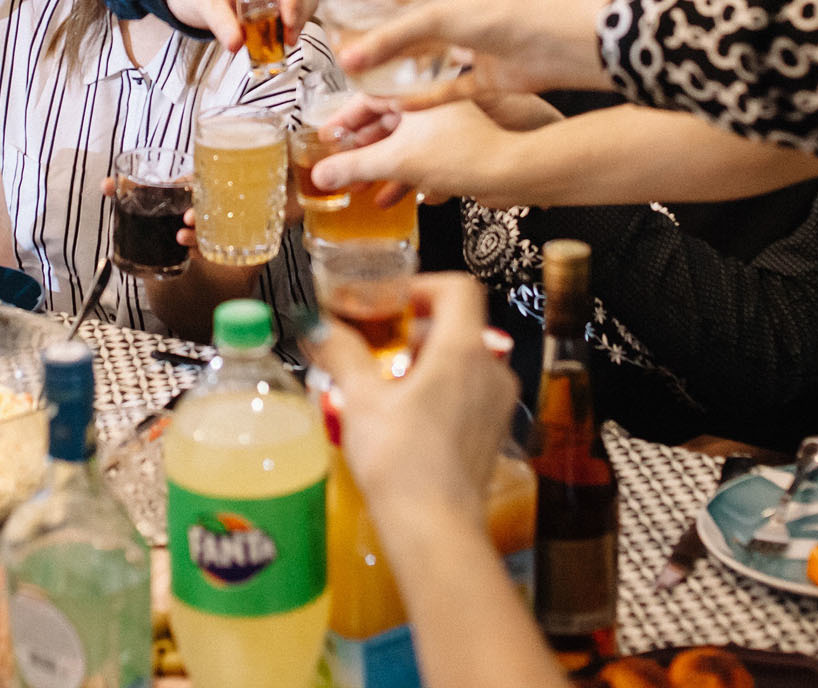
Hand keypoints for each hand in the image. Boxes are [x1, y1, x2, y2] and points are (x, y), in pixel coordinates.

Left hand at [164, 0, 314, 51]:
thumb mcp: (204, 3)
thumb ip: (221, 23)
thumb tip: (236, 45)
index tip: (289, 25)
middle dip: (298, 13)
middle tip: (287, 40)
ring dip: (299, 18)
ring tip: (284, 40)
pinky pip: (297, 5)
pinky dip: (294, 21)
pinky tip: (283, 36)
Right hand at [307, 274, 515, 525]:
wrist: (435, 529)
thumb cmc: (401, 463)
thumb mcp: (361, 399)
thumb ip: (341, 352)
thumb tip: (319, 326)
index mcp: (464, 350)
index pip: (457, 288)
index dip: (420, 287)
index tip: (387, 305)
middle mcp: (491, 371)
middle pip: (458, 325)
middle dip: (413, 329)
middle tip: (375, 348)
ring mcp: (498, 404)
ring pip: (465, 360)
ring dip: (425, 362)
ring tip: (384, 386)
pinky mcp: (493, 433)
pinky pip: (470, 392)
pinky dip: (440, 390)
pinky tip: (405, 417)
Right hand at [311, 99, 514, 203]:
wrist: (513, 172)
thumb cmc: (463, 152)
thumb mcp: (397, 160)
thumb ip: (354, 166)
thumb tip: (320, 174)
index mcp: (413, 87)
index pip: (367, 95)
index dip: (344, 119)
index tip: (327, 137)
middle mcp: (430, 99)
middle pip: (384, 122)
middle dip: (360, 150)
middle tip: (339, 168)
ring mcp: (447, 123)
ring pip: (404, 143)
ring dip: (382, 168)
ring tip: (362, 190)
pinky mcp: (462, 144)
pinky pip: (426, 157)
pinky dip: (409, 175)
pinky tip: (399, 199)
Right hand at [335, 0, 611, 99]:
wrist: (553, 48)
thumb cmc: (505, 17)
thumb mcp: (438, 18)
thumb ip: (391, 38)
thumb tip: (349, 60)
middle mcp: (472, 13)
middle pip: (427, 21)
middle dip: (399, 34)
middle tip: (367, 46)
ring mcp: (482, 46)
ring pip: (439, 58)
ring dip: (411, 69)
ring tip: (376, 78)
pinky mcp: (489, 76)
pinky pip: (452, 90)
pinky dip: (428, 98)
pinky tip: (402, 106)